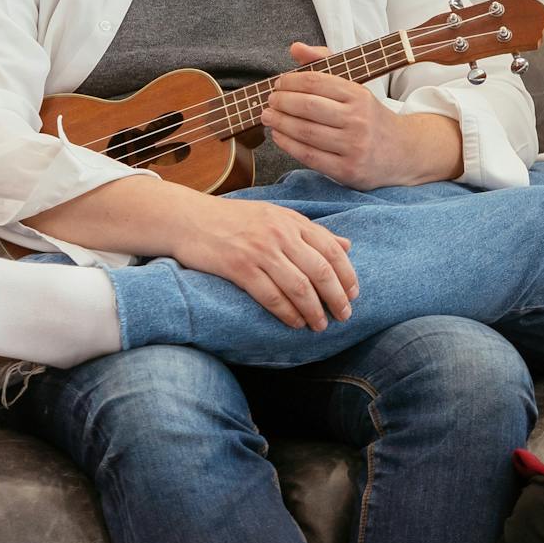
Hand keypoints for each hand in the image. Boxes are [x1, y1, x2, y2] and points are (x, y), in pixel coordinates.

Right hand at [164, 189, 358, 329]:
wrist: (189, 218)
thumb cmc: (234, 219)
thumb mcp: (277, 217)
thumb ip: (311, 232)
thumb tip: (347, 245)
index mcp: (292, 221)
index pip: (332, 249)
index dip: (347, 275)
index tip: (354, 294)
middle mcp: (280, 234)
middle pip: (321, 270)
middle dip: (336, 297)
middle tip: (344, 315)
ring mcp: (260, 251)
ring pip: (299, 287)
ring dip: (314, 311)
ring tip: (320, 325)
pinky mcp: (240, 268)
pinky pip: (271, 296)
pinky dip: (287, 313)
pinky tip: (295, 323)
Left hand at [261, 45, 462, 187]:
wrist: (405, 152)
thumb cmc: (372, 118)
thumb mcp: (356, 88)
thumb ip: (326, 64)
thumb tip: (296, 48)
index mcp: (360, 95)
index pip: (316, 82)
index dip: (291, 81)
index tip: (279, 83)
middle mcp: (358, 120)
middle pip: (307, 106)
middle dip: (280, 102)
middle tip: (269, 101)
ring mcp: (353, 146)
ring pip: (305, 132)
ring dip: (279, 123)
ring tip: (268, 117)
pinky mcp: (347, 170)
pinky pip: (309, 156)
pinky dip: (287, 144)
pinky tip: (278, 136)